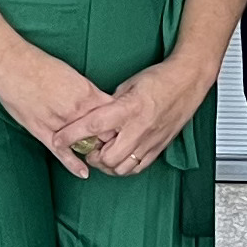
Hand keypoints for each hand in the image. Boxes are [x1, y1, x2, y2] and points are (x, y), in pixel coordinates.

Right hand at [0, 44, 113, 176]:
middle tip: (114, 146)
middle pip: (104, 132)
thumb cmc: (39, 64)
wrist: (10, 64)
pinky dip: (74, 164)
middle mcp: (77, 110)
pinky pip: (62, 152)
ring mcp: (60, 122)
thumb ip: (86, 92)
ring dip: (93, 150)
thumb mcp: (72, 74)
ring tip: (100, 156)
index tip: (123, 127)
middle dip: (109, 140)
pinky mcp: (43, 131)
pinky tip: (84, 173)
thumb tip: (98, 103)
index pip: (114, 114)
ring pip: (85, 144)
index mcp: (87, 93)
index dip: (120, 123)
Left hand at [56, 53, 214, 178]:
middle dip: (91, 156)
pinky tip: (118, 158)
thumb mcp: (127, 85)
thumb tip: (92, 114)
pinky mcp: (159, 147)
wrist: (187, 81)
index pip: (93, 126)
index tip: (58, 138)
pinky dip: (124, 167)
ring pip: (122, 167)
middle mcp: (139, 128)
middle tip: (85, 148)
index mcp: (128, 108)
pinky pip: (138, 168)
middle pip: (107, 157)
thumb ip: (109, 103)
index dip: (72, 135)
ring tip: (101, 154)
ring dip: (107, 165)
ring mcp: (150, 140)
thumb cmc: (159, 79)